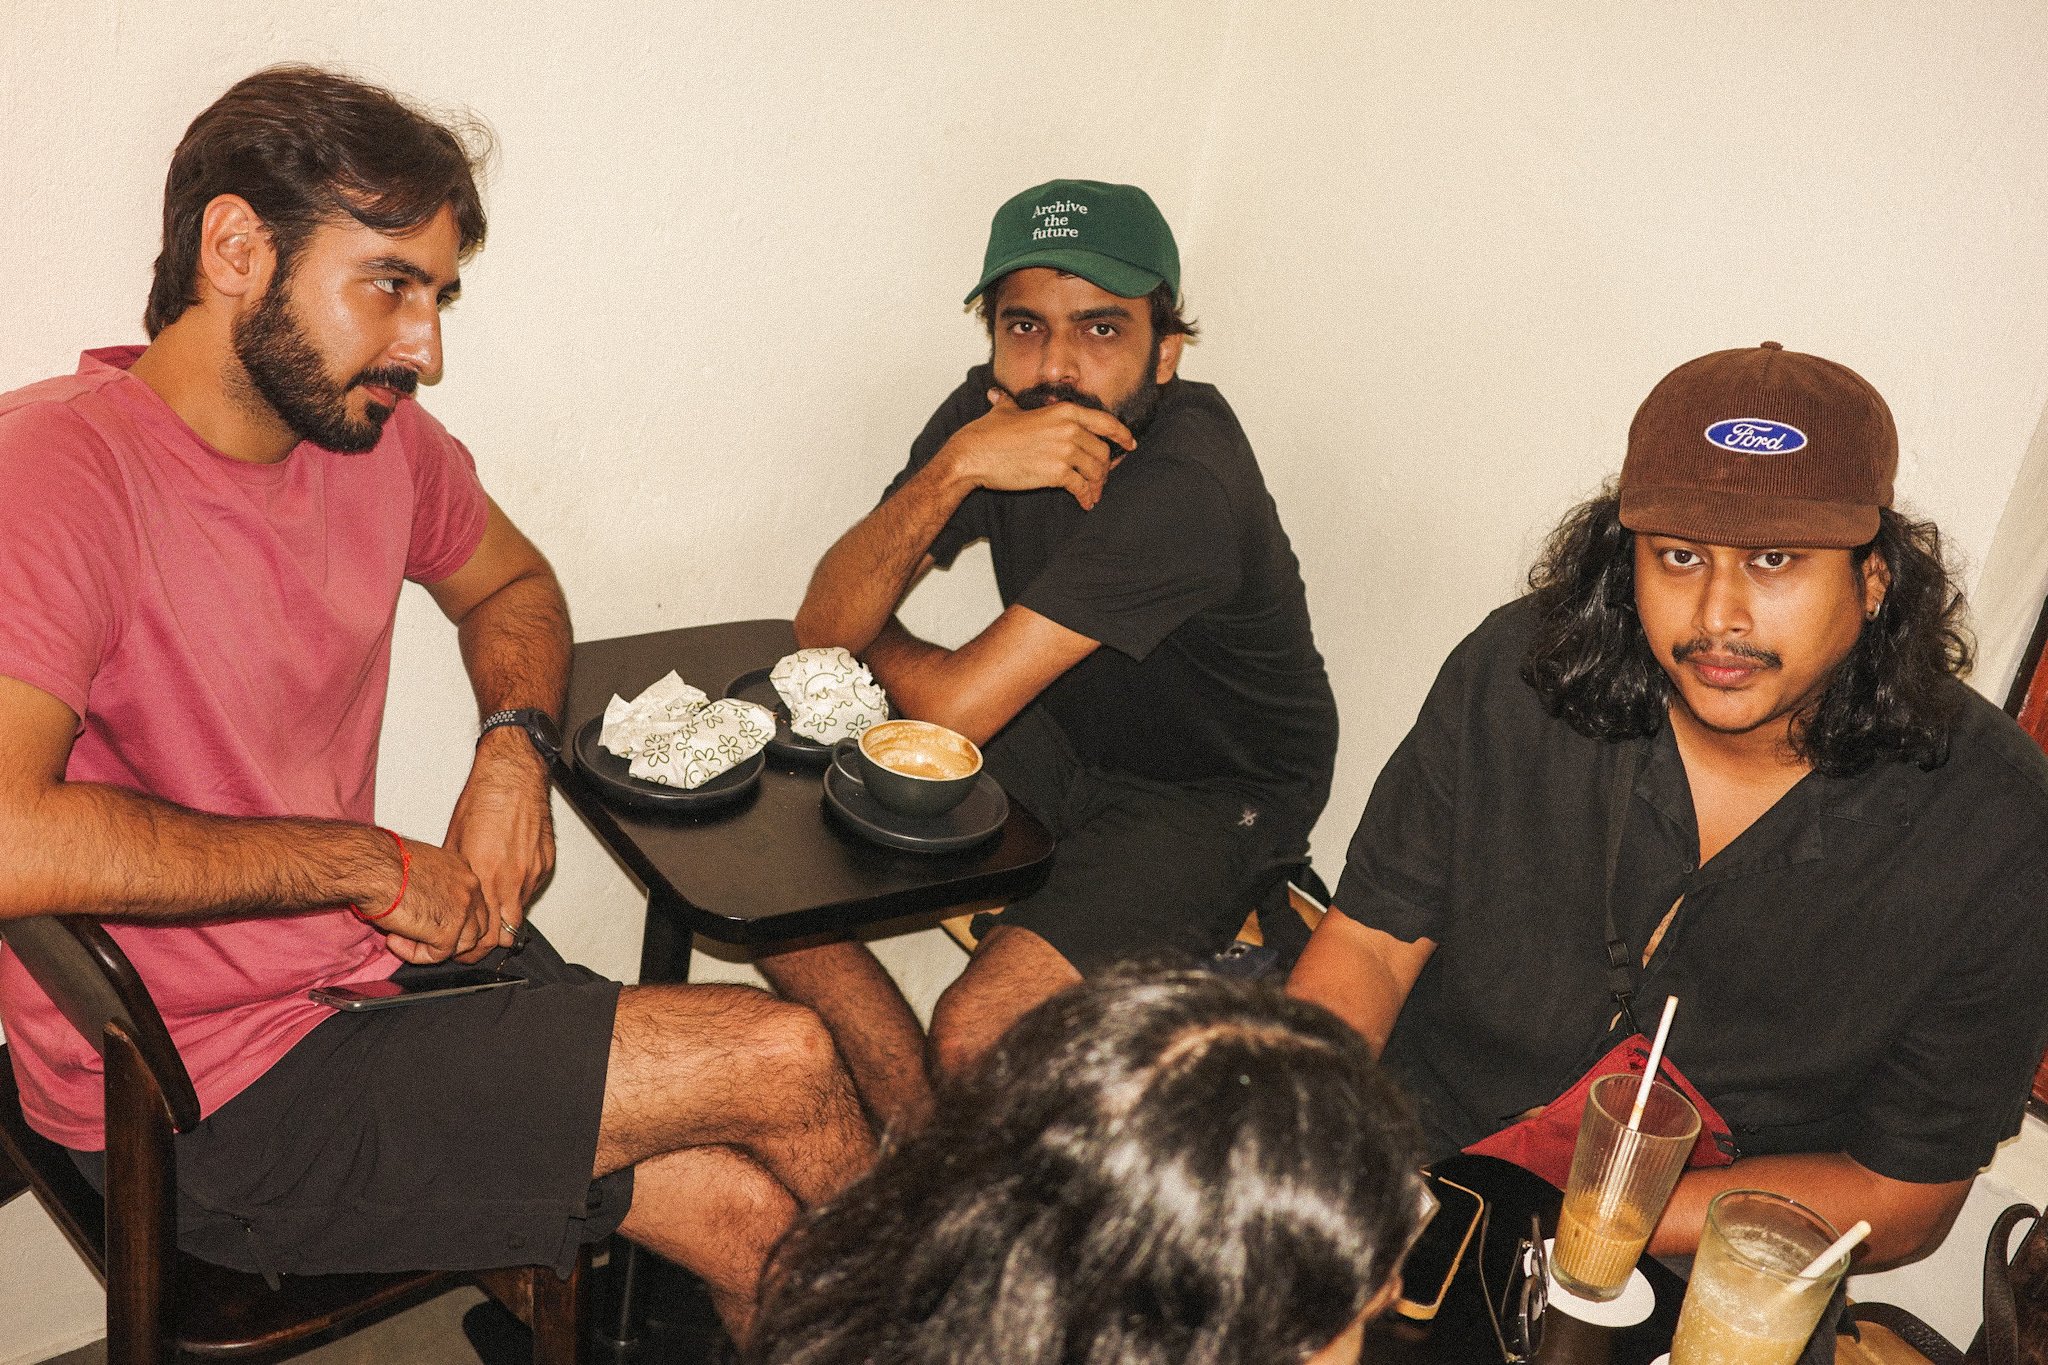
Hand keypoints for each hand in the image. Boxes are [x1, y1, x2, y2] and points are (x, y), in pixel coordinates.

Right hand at [376, 837, 492, 963]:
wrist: (373, 868)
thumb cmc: (383, 864)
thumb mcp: (420, 868)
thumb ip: (433, 888)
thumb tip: (430, 908)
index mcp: (462, 869)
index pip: (474, 904)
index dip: (455, 920)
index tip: (429, 924)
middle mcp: (469, 887)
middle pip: (477, 926)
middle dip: (452, 939)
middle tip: (422, 940)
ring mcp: (462, 910)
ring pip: (462, 944)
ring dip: (432, 947)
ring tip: (402, 936)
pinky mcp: (448, 931)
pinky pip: (438, 955)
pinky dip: (415, 954)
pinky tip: (393, 940)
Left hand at [444, 729, 556, 954]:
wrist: (513, 776)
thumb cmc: (482, 801)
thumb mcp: (454, 842)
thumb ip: (457, 876)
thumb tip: (453, 898)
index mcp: (485, 878)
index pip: (483, 935)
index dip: (471, 948)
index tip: (463, 948)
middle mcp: (512, 881)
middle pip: (505, 936)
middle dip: (490, 941)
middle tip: (477, 936)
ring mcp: (532, 874)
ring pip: (519, 913)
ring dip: (505, 914)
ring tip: (491, 902)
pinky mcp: (546, 864)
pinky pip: (531, 889)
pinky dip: (519, 890)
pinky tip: (507, 873)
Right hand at [940, 389, 1133, 508]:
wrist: (973, 455)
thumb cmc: (986, 434)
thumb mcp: (1004, 411)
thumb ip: (1010, 403)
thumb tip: (998, 395)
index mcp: (1063, 411)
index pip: (1105, 422)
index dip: (1122, 435)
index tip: (1130, 445)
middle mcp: (1069, 429)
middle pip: (1102, 451)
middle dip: (1105, 468)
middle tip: (1101, 479)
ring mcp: (1065, 451)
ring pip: (1096, 471)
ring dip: (1097, 485)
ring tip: (1093, 494)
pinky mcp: (1057, 474)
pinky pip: (1082, 488)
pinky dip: (1086, 497)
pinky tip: (1085, 503)